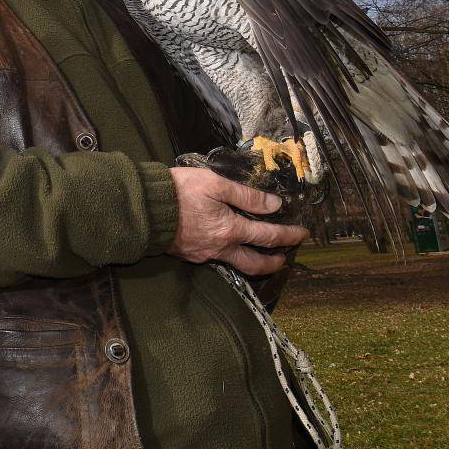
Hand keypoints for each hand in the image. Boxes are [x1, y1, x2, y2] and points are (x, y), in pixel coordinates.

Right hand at [165, 166, 308, 274]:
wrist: (145, 209)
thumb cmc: (180, 191)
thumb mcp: (215, 184)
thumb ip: (246, 196)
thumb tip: (274, 205)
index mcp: (230, 230)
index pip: (268, 236)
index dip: (289, 235)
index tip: (303, 234)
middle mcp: (221, 248)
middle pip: (254, 264)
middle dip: (273, 263)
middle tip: (285, 259)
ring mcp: (204, 254)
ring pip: (235, 265)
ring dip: (253, 263)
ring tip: (261, 258)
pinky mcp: (190, 254)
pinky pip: (216, 259)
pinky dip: (229, 256)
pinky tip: (229, 247)